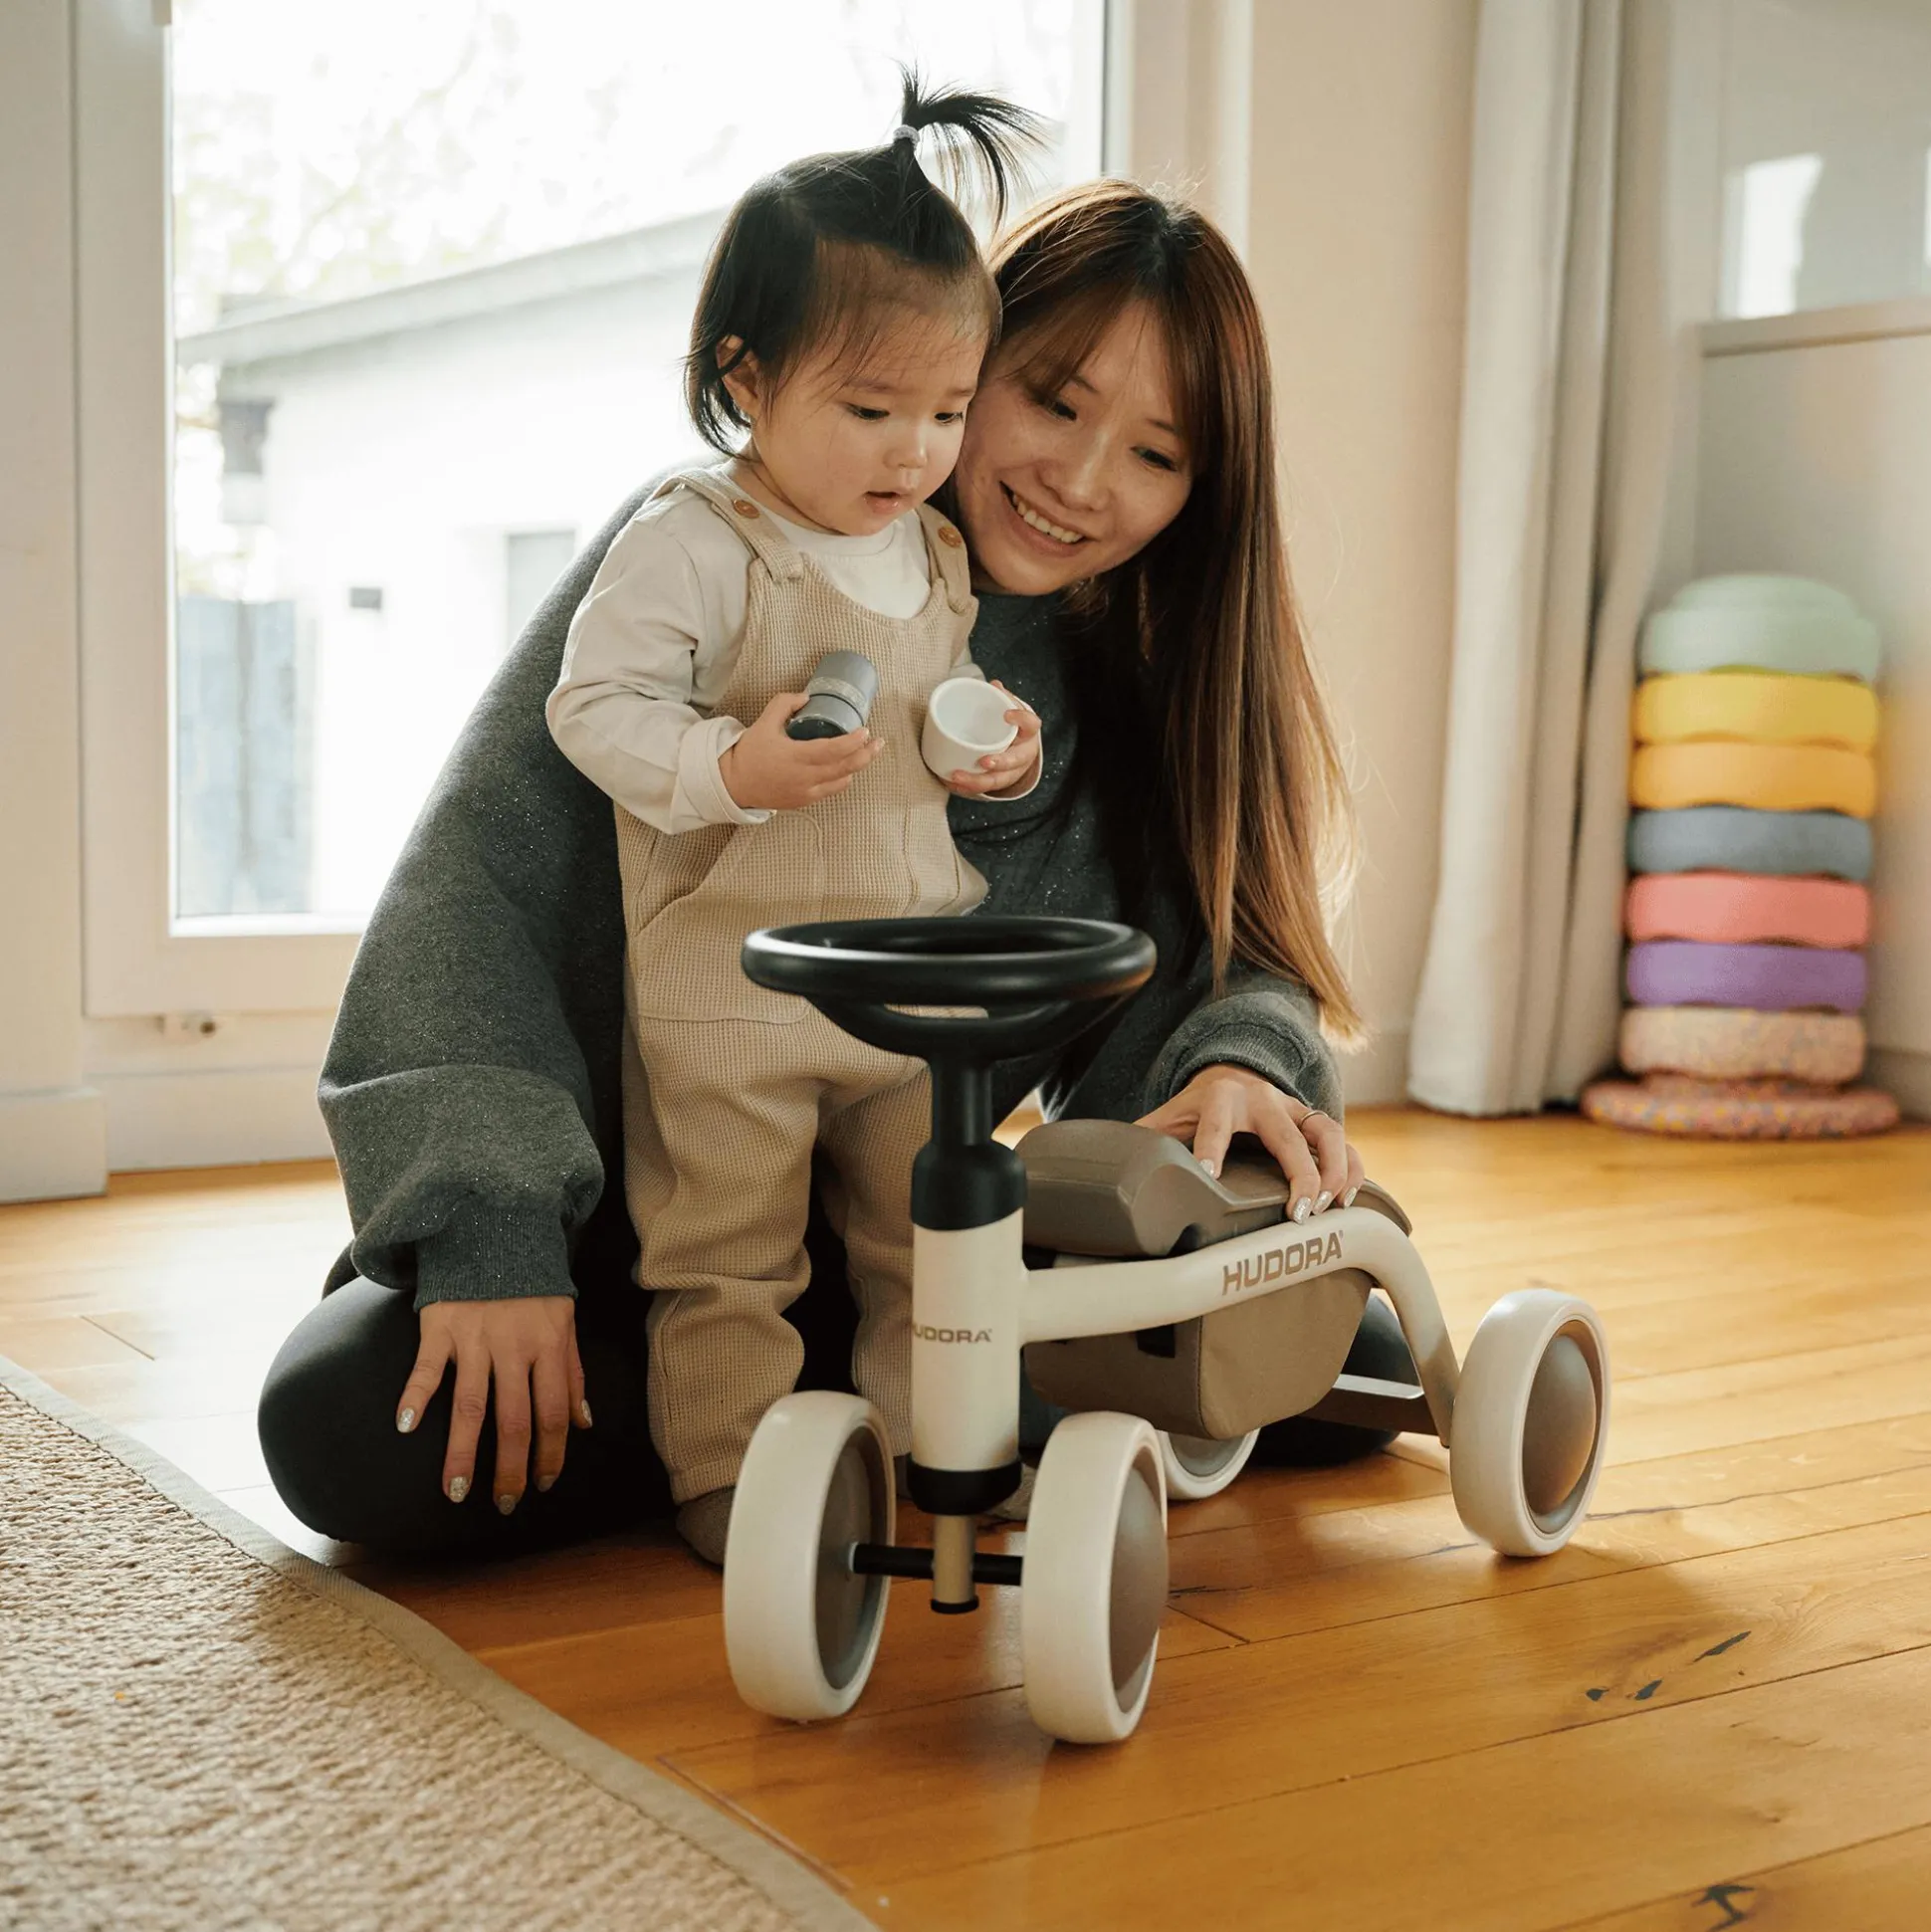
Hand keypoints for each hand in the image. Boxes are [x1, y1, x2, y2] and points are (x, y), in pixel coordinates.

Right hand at [395, 1295, 591, 1511]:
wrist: (495, 1230)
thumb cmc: (532, 1284)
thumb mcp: (565, 1321)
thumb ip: (574, 1373)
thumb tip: (584, 1423)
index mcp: (550, 1346)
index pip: (554, 1413)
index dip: (550, 1453)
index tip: (542, 1484)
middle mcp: (514, 1347)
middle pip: (514, 1419)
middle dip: (509, 1468)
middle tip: (503, 1504)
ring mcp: (477, 1337)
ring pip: (470, 1405)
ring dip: (462, 1452)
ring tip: (456, 1490)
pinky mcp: (441, 1325)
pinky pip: (427, 1367)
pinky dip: (415, 1396)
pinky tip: (406, 1428)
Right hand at [720, 692, 881, 810]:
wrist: (734, 784)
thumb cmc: (749, 753)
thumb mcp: (763, 723)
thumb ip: (784, 704)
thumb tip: (806, 696)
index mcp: (795, 757)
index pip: (833, 751)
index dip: (853, 742)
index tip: (865, 731)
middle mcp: (804, 777)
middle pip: (845, 768)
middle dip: (866, 754)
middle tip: (878, 742)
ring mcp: (806, 792)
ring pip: (842, 781)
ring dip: (857, 766)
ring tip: (866, 752)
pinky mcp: (804, 801)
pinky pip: (831, 790)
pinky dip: (842, 778)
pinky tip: (846, 768)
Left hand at [941, 681, 1041, 797]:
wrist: (1020, 748)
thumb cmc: (1012, 727)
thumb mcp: (1011, 710)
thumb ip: (1002, 698)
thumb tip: (993, 684)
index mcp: (1028, 733)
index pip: (1031, 724)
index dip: (1021, 719)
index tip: (1007, 714)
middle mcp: (1024, 754)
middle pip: (1015, 760)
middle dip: (1000, 762)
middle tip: (983, 761)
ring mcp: (1012, 771)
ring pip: (998, 780)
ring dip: (977, 781)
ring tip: (956, 776)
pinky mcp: (999, 782)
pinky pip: (983, 789)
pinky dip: (966, 788)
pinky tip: (951, 785)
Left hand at [1137, 1064, 1364, 1220]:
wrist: (1233, 1073)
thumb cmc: (1198, 1106)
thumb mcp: (1169, 1116)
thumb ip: (1144, 1140)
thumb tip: (1105, 1167)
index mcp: (1221, 1098)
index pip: (1216, 1124)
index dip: (1212, 1149)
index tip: (1209, 1177)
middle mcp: (1265, 1100)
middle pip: (1288, 1135)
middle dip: (1298, 1173)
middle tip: (1297, 1213)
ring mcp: (1296, 1110)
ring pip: (1329, 1133)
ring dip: (1335, 1171)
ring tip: (1330, 1209)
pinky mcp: (1316, 1122)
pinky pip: (1348, 1143)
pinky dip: (1355, 1170)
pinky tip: (1351, 1201)